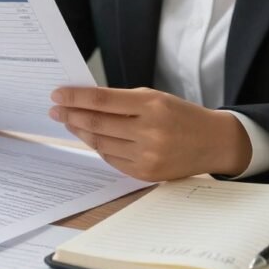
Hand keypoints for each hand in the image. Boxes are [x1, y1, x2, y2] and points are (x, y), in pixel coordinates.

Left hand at [49, 87, 251, 180]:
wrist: (213, 143)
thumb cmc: (181, 116)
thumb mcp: (156, 98)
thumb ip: (122, 101)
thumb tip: (84, 102)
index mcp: (152, 105)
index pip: (103, 100)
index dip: (76, 97)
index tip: (57, 94)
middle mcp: (150, 132)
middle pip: (97, 124)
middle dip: (71, 115)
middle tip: (55, 110)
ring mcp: (147, 155)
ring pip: (100, 143)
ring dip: (80, 132)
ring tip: (68, 122)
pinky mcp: (145, 173)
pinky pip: (111, 159)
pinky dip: (97, 147)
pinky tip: (89, 138)